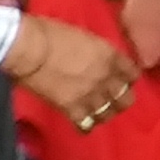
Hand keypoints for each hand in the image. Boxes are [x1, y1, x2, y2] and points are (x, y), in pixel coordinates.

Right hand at [5, 11, 132, 126]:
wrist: (28, 48)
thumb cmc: (48, 33)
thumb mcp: (82, 36)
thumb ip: (95, 52)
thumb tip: (94, 59)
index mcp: (110, 56)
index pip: (132, 74)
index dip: (127, 79)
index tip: (120, 80)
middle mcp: (107, 78)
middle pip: (126, 98)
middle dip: (119, 100)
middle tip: (110, 100)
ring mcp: (91, 95)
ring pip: (108, 114)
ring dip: (103, 114)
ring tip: (94, 112)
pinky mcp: (72, 109)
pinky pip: (86, 125)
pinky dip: (84, 126)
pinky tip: (79, 122)